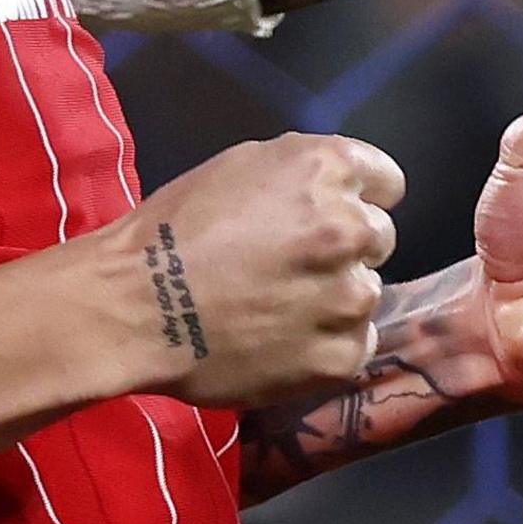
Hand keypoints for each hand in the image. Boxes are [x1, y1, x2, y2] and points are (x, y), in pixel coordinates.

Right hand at [104, 134, 403, 407]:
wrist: (134, 306)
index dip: (357, 198)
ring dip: (334, 299)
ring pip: (365, 294)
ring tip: (278, 309)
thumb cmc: (175, 229)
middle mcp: (350, 228)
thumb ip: (300, 175)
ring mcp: (350, 298)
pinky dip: (324, 345)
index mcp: (327, 170)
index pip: (387, 182)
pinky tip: (280, 342)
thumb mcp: (240, 167)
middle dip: (343, 249)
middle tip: (291, 266)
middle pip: (379, 238)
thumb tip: (335, 194)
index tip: (325, 216)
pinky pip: (354, 345)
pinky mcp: (340, 356)